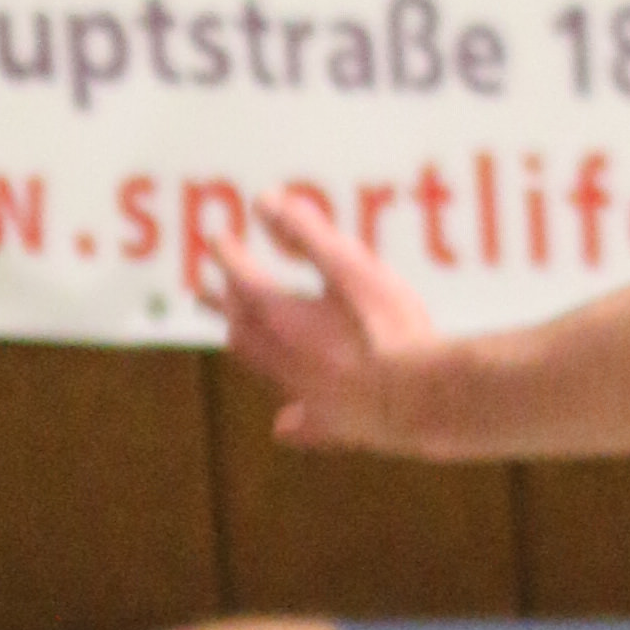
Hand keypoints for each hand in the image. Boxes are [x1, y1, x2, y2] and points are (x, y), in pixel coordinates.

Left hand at [208, 188, 443, 446]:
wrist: (421, 400)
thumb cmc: (388, 327)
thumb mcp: (349, 266)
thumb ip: (307, 232)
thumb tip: (265, 202)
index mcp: (282, 318)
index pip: (242, 278)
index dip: (229, 255)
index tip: (218, 238)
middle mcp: (283, 359)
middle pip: (241, 328)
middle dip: (226, 303)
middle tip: (208, 290)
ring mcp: (306, 396)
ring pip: (262, 369)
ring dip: (246, 346)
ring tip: (237, 337)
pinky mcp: (333, 427)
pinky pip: (299, 423)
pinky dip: (287, 416)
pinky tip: (284, 426)